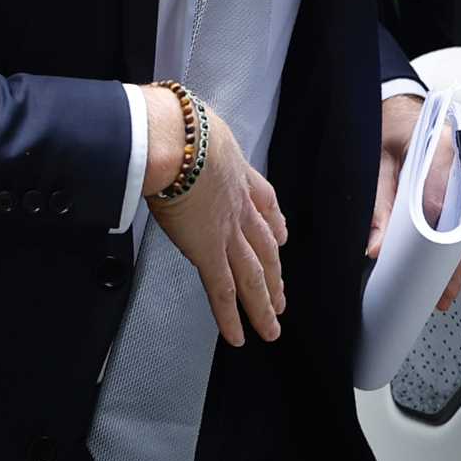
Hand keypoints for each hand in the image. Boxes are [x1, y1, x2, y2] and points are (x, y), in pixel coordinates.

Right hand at [143, 92, 286, 347]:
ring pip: (253, 276)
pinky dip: (232, 318)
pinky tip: (239, 338)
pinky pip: (223, 292)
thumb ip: (197, 132)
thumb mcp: (199, 122)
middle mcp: (240, 207)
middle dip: (275, 274)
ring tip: (272, 327)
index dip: (274, 222)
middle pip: (265, 248)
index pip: (264, 202)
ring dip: (264, 304)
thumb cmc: (181, 125)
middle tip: (283, 298)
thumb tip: (182, 122)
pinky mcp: (208, 253)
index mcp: (238, 173)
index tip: (281, 235)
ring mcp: (228, 233)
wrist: (177, 141)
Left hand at [368, 93, 460, 311]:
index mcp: (443, 145)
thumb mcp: (376, 160)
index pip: (441, 198)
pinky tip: (452, 268)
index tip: (422, 263)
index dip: (432, 236)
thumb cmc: (390, 128)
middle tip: (442, 291)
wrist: (401, 108)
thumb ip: (379, 203)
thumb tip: (378, 245)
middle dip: (454, 259)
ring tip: (447, 289)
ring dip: (460, 258)